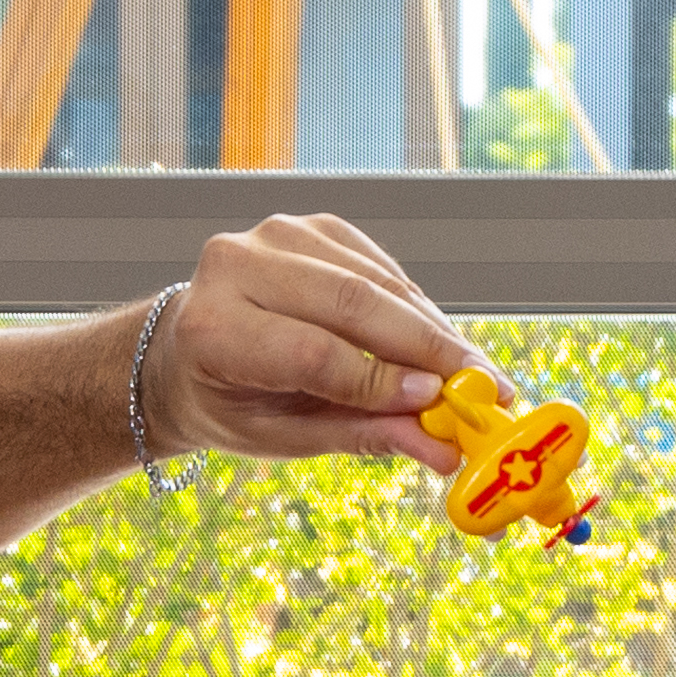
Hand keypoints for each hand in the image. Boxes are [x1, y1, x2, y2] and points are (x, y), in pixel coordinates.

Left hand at [148, 212, 484, 465]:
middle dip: (429, 349)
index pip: (312, 352)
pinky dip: (417, 309)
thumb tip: (441, 450)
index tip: (441, 409)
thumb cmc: (230, 401)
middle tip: (487, 389)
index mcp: (213, 328)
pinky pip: (381, 268)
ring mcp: (276, 234)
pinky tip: (441, 345)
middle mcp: (237, 265)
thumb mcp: (283, 435)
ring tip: (477, 374)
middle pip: (353, 304)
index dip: (382, 380)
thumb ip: (360, 434)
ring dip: (435, 330)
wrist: (188, 348)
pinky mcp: (313, 226)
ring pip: (377, 282)